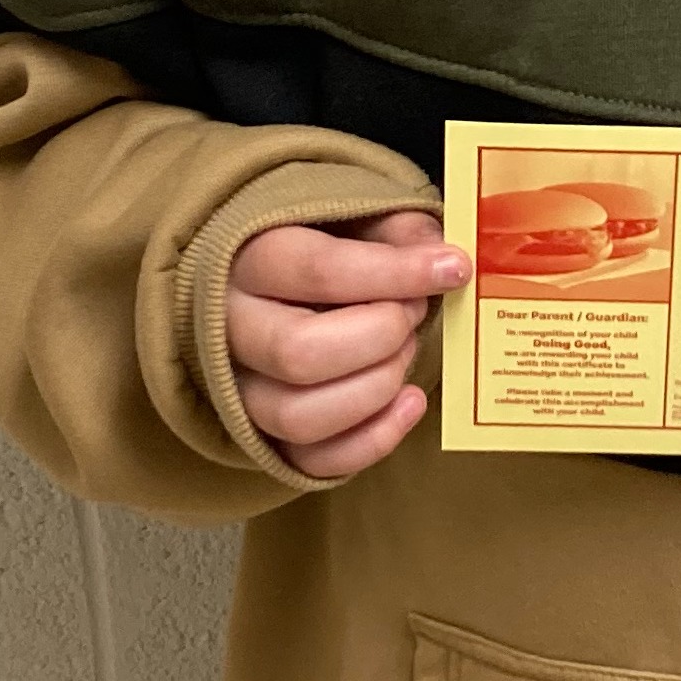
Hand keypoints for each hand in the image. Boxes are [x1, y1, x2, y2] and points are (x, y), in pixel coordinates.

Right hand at [225, 208, 467, 480]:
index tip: (453, 268)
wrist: (274, 289)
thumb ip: (395, 230)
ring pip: (299, 416)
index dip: (395, 273)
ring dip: (376, 389)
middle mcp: (227, 330)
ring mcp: (238, 391)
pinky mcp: (262, 437)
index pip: (318, 270)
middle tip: (412, 315)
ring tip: (404, 353)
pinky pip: (312, 461)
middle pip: (298, 353)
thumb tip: (438, 255)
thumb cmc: (323, 248)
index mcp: (247, 259)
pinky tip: (410, 402)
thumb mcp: (354, 219)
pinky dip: (373, 440)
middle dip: (379, 336)